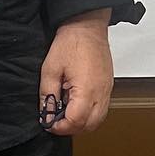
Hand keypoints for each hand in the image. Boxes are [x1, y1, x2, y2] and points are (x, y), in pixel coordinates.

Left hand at [39, 10, 113, 136]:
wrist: (87, 27)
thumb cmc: (71, 43)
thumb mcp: (50, 69)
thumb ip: (47, 94)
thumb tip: (45, 113)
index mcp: (87, 90)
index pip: (76, 121)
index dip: (60, 127)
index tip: (48, 123)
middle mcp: (101, 93)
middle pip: (89, 125)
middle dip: (71, 128)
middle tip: (55, 120)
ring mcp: (107, 91)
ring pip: (98, 120)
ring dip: (81, 122)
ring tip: (65, 112)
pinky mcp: (108, 87)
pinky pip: (101, 109)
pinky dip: (89, 113)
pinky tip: (75, 103)